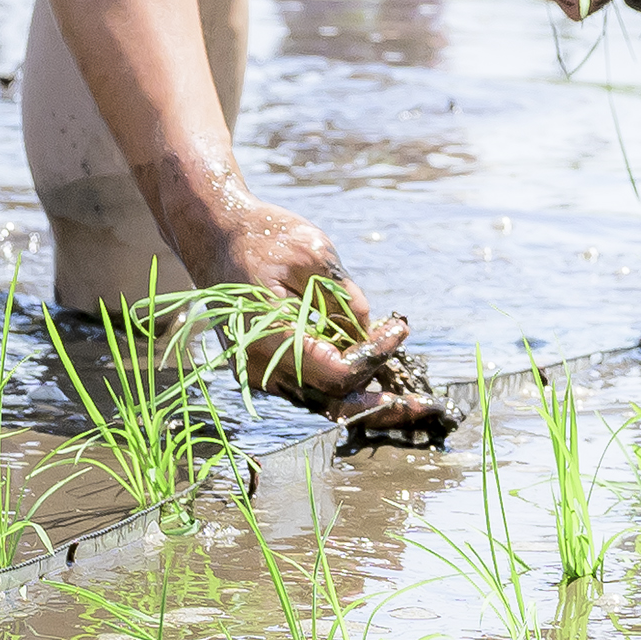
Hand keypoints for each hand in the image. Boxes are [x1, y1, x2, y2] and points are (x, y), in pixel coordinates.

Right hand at [181, 193, 409, 409]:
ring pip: (321, 401)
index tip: (399, 331)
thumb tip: (370, 336)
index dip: (375, 358)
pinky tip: (369, 363)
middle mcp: (261, 366)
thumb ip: (346, 298)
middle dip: (382, 405)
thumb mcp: (314, 252)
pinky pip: (308, 386)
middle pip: (332, 401)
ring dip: (363, 397)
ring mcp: (259, 371)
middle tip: (426, 405)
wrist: (214, 234)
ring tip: (406, 393)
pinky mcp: (263, 367)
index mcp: (271, 336)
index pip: (337, 372)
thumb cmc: (263, 235)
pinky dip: (340, 381)